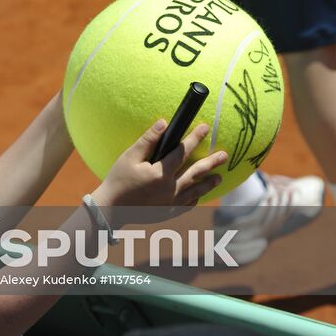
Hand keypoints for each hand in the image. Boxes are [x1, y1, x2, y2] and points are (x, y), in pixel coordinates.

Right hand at [92, 120, 227, 209]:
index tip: (205, 127)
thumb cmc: (118, 180)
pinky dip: (195, 198)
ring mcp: (170, 203)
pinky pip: (187, 205)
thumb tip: (164, 123)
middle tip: (224, 155)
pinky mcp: (167, 213)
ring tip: (219, 177)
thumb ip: (148, 139)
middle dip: (211, 162)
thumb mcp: (130, 156)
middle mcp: (170, 189)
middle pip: (196, 173)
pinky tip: (200, 195)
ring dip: (208, 183)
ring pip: (195, 191)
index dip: (195, 138)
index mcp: (161, 173)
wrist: (111, 209)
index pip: (183, 152)